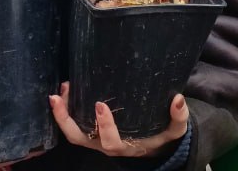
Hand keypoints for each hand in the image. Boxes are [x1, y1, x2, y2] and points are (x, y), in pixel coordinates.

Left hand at [50, 82, 188, 159]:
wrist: (152, 146)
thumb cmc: (161, 136)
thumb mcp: (174, 130)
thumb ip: (178, 117)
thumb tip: (178, 99)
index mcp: (124, 146)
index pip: (110, 141)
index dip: (104, 125)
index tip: (100, 104)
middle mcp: (104, 145)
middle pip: (79, 138)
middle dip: (66, 119)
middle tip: (60, 96)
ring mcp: (95, 139)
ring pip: (72, 132)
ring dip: (62, 114)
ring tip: (59, 91)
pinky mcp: (92, 131)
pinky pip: (74, 125)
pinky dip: (66, 111)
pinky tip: (66, 90)